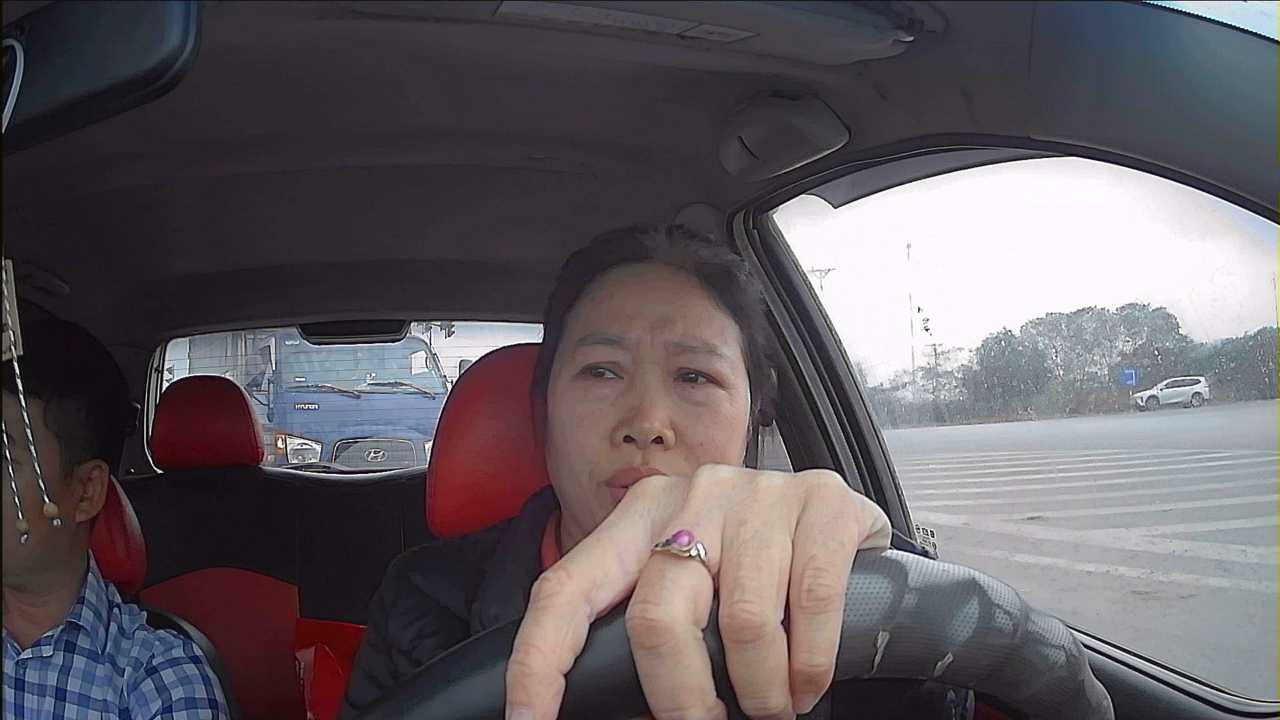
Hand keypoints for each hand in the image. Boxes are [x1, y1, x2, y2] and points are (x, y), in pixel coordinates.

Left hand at [505, 465, 891, 719]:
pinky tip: (806, 684)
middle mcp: (693, 494)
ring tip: (772, 708)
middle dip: (681, 701)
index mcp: (639, 515)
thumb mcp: (691, 585)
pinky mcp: (823, 502)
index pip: (567, 590)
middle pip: (658, 618)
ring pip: (742, 624)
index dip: (539, 662)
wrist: (844, 524)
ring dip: (760, 693)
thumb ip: (650, 628)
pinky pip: (809, 604)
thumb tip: (616, 708)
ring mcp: (759, 492)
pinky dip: (809, 668)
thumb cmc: (755, 569)